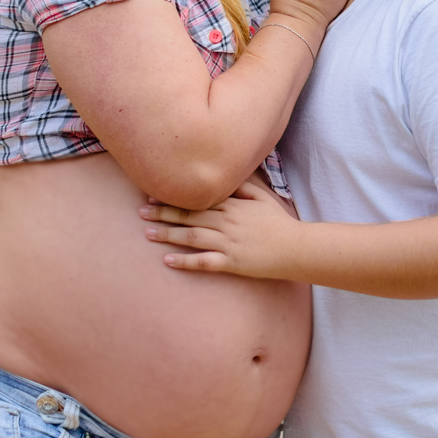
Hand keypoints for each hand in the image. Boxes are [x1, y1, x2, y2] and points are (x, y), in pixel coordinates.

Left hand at [140, 181, 299, 278]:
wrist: (295, 248)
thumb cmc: (279, 222)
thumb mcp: (263, 197)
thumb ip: (243, 185)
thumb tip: (227, 175)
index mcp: (233, 205)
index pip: (198, 199)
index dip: (174, 197)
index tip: (155, 193)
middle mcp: (227, 222)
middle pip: (190, 216)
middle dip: (163, 213)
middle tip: (141, 211)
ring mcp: (228, 243)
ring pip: (192, 237)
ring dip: (168, 235)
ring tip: (148, 233)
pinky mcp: (231, 263)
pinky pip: (203, 262)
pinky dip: (185, 262)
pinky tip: (168, 261)